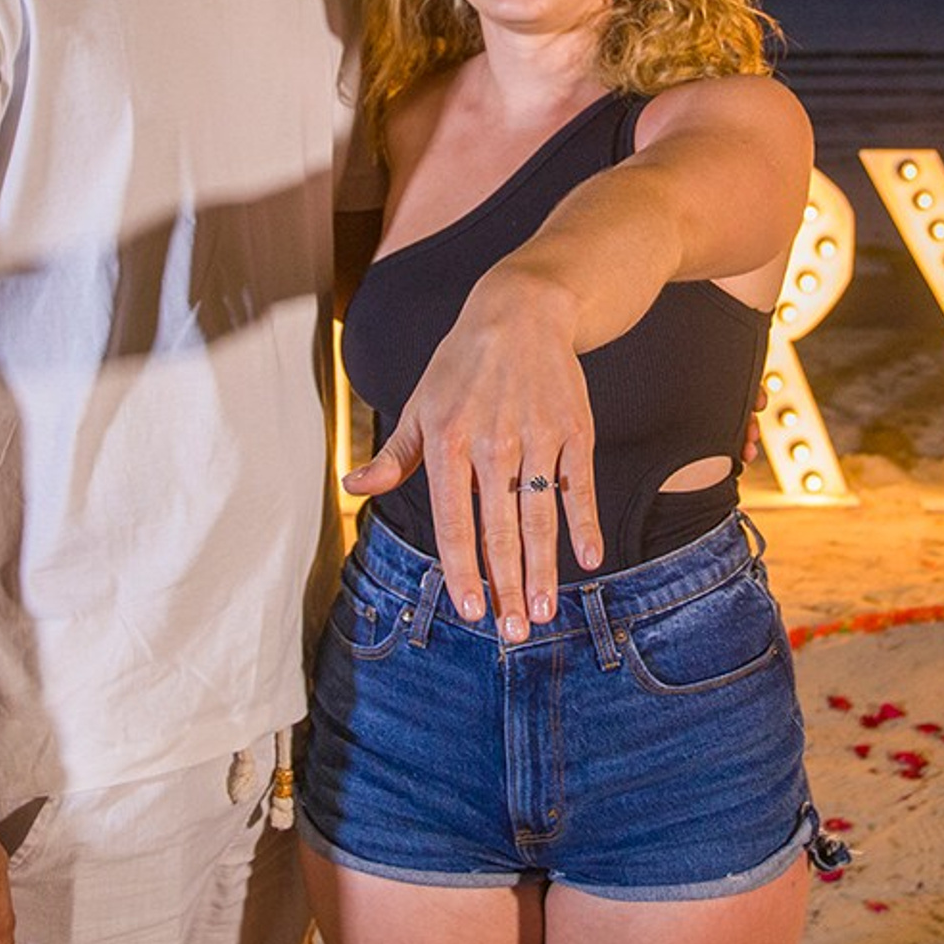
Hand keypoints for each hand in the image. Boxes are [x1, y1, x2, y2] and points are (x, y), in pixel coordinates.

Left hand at [343, 270, 602, 638]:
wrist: (520, 311)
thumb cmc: (461, 364)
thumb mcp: (420, 404)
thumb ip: (393, 456)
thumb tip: (353, 489)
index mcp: (448, 440)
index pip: (454, 520)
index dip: (462, 570)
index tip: (471, 611)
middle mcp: (492, 441)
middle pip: (500, 528)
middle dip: (508, 585)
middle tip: (514, 633)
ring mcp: (538, 435)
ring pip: (541, 514)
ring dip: (545, 567)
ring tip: (546, 610)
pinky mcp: (574, 428)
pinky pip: (580, 484)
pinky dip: (585, 522)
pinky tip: (590, 559)